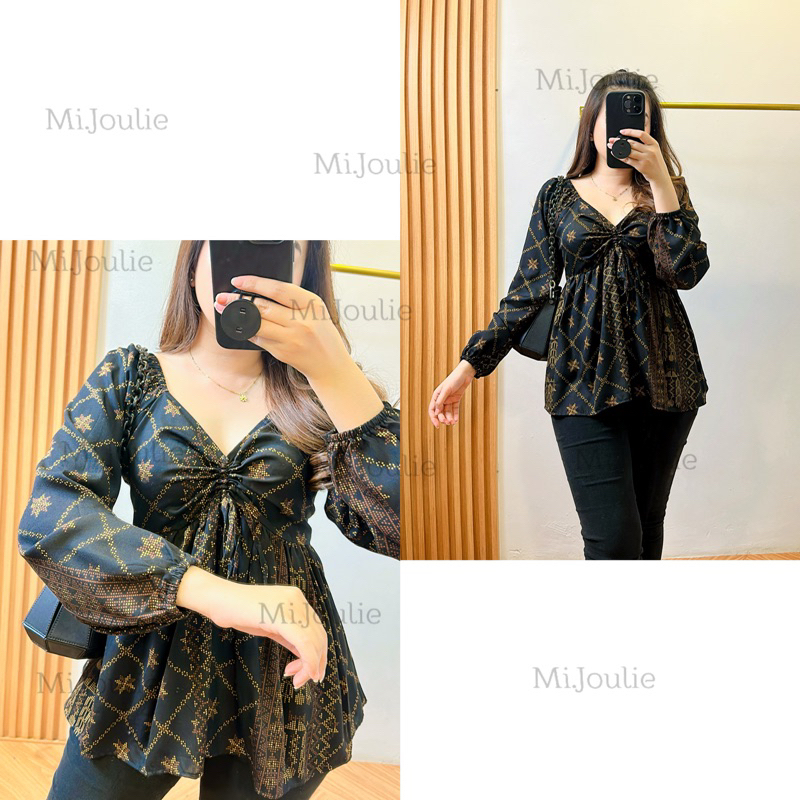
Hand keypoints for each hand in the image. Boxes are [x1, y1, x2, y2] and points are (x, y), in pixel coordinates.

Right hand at [177, 566, 326, 688]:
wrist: (218, 599)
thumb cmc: (238, 611)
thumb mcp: (270, 624)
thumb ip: (289, 635)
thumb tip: (305, 655)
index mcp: (296, 599)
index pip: (316, 629)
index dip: (316, 653)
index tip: (308, 672)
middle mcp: (298, 600)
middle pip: (319, 636)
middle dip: (316, 662)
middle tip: (305, 680)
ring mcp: (292, 606)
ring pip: (314, 642)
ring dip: (310, 666)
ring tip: (297, 681)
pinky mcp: (284, 617)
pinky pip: (304, 643)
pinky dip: (306, 662)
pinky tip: (298, 675)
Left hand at [214, 275, 348, 382]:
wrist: (330, 364)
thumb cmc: (321, 333)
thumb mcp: (315, 310)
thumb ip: (293, 299)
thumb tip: (259, 288)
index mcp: (312, 304)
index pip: (278, 289)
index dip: (255, 283)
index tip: (238, 280)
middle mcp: (302, 321)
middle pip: (264, 306)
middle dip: (239, 300)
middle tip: (222, 296)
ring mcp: (292, 338)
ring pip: (257, 323)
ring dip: (237, 315)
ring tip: (223, 308)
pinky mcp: (283, 352)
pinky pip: (259, 338)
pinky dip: (247, 330)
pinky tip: (238, 325)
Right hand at [429, 360, 475, 427]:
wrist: (465, 374)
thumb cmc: (454, 380)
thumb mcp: (446, 390)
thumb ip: (441, 401)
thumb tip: (436, 412)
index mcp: (436, 396)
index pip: (432, 409)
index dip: (434, 418)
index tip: (437, 425)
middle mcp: (442, 399)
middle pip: (440, 412)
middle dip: (443, 418)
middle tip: (447, 423)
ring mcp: (449, 400)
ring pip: (448, 412)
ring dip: (449, 418)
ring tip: (452, 422)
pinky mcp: (456, 399)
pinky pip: (455, 409)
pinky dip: (455, 415)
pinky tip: (456, 420)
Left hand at [608, 128, 669, 185]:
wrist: (660, 175)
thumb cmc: (655, 162)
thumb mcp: (654, 150)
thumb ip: (645, 145)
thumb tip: (629, 140)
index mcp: (654, 144)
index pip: (641, 134)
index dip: (631, 131)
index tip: (622, 131)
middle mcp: (650, 150)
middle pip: (632, 143)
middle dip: (620, 140)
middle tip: (612, 139)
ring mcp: (645, 158)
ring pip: (629, 151)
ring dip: (618, 148)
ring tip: (611, 146)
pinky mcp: (641, 166)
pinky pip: (628, 160)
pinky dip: (620, 156)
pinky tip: (615, 154)